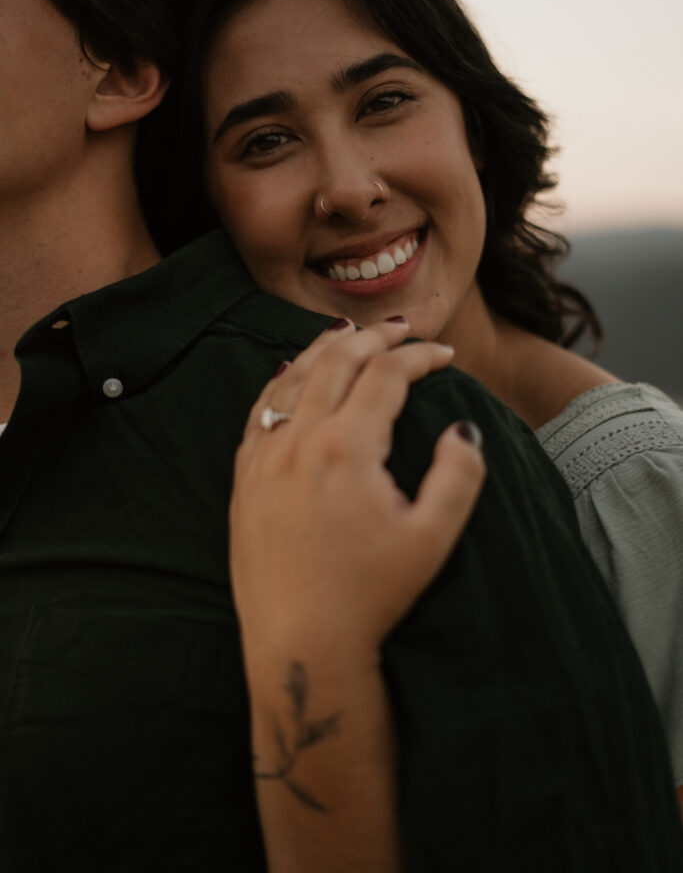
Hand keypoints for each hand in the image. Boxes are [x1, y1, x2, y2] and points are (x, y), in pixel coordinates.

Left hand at [230, 318, 485, 669]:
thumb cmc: (372, 597)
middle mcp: (300, 442)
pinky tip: (291, 373)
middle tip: (404, 330)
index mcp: (348, 449)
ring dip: (325, 349)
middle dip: (375, 338)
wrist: (302, 644)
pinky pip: (259, 412)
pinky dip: (280, 382)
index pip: (387, 376)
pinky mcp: (245, 480)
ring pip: (294, 379)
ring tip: (350, 332)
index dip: (420, 357)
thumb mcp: (433, 539)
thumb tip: (462, 429)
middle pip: (338, 362)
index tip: (445, 355)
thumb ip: (458, 476)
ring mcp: (265, 459)